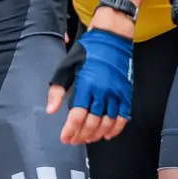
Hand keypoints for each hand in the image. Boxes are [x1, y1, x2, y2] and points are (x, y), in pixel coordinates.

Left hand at [46, 23, 134, 144]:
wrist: (112, 38)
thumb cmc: (87, 51)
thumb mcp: (67, 66)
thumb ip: (58, 90)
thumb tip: (51, 110)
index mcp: (86, 85)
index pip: (77, 115)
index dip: (71, 130)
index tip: (65, 138)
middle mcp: (102, 91)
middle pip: (92, 122)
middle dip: (82, 135)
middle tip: (75, 140)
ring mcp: (116, 93)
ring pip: (107, 122)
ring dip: (97, 134)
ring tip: (88, 139)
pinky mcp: (126, 93)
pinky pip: (123, 117)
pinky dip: (116, 128)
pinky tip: (108, 135)